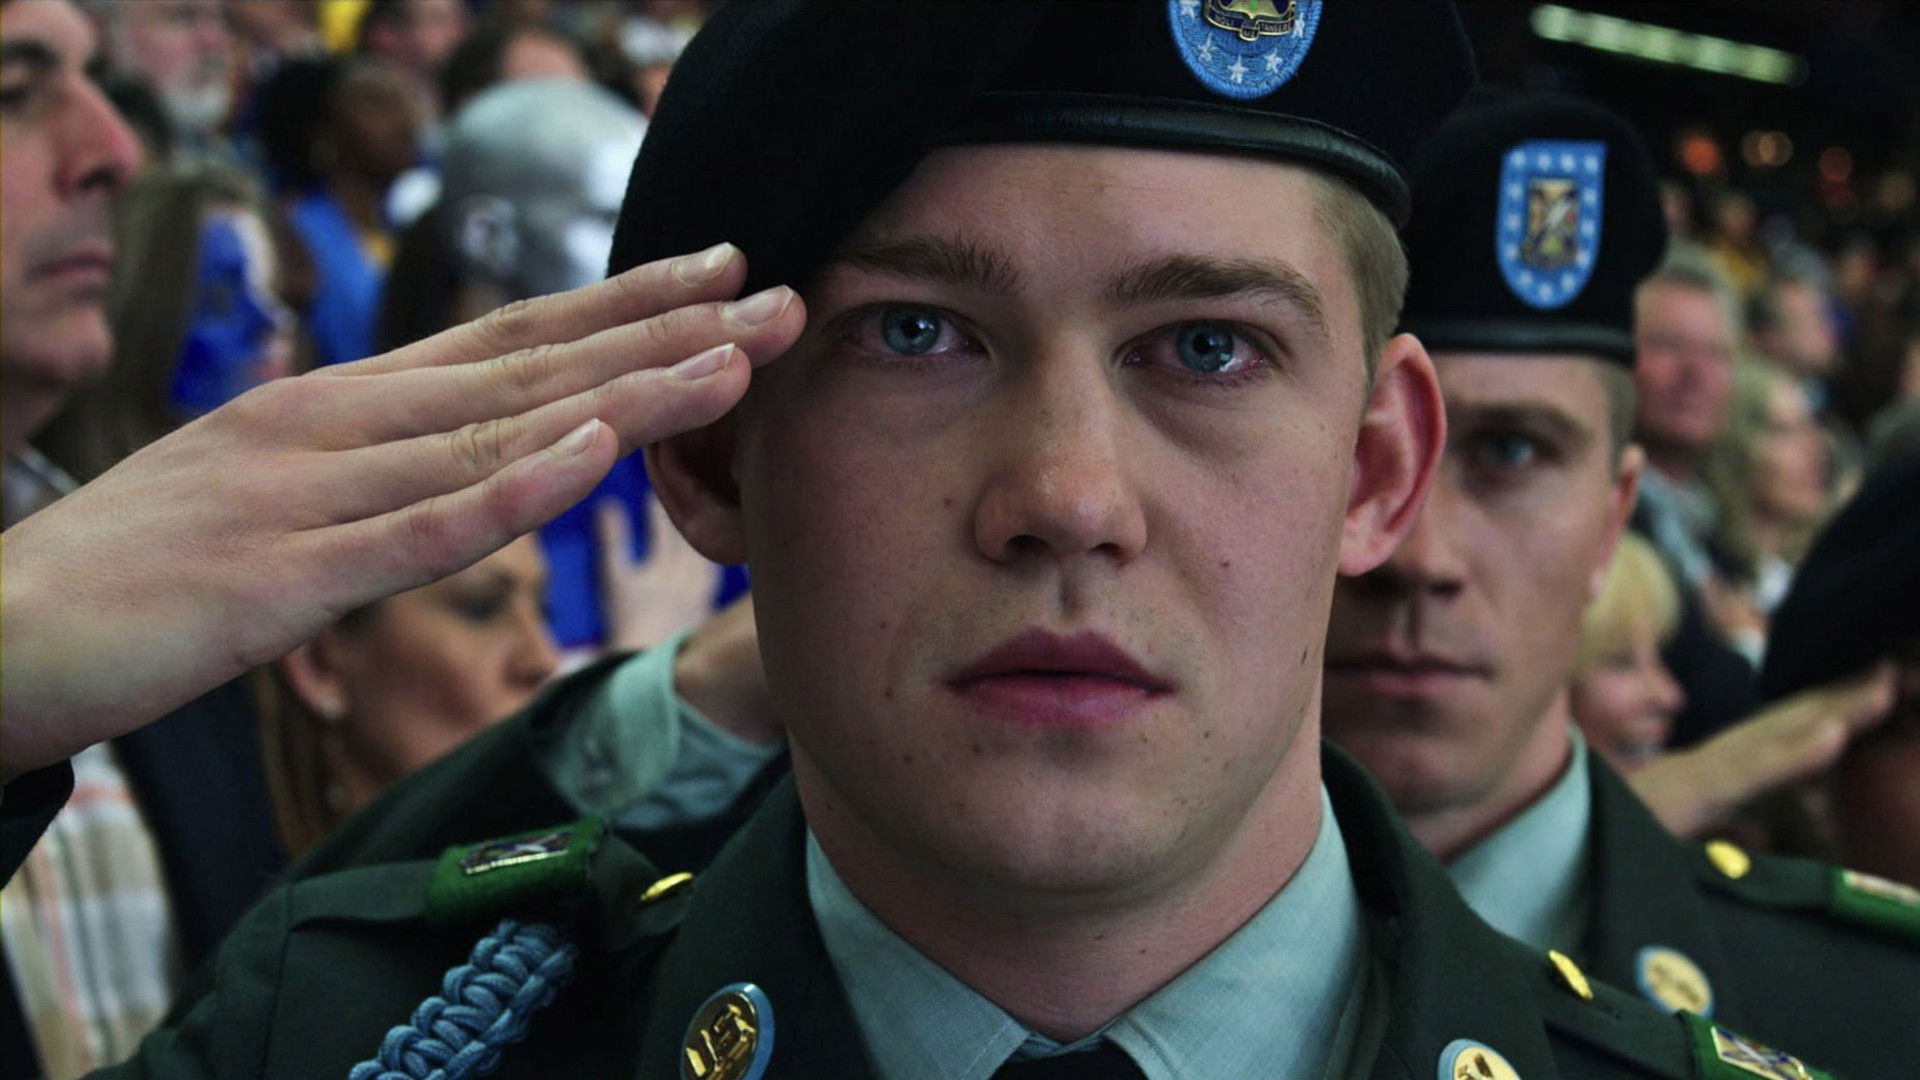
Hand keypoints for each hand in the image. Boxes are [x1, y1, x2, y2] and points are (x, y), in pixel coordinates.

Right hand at [0, 244, 805, 779]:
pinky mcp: (275, 578)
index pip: (506, 341)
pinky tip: (591, 452)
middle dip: (662, 333)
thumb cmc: (141, 570)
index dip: (619, 306)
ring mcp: (307, 495)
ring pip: (497, 435)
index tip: (717, 277)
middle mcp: (334, 426)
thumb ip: (376, 475)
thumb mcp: (273, 498)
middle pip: (528, 369)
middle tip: (778, 299)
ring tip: (733, 362)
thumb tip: (478, 456)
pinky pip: (414, 531)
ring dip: (624, 396)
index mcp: (337, 406)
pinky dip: (510, 489)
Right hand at [1629, 663, 1895, 837]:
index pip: (1778, 735)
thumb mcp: (1676, 834)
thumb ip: (1718, 829)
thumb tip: (1755, 836)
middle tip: (1892, 667)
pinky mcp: (1698, 794)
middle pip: (1787, 724)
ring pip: (1781, 738)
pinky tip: (1835, 737)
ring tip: (1883, 689)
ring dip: (1835, 712)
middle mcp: (1714, 760)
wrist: (1563, 838)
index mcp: (1714, 769)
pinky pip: (1754, 774)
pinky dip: (1796, 755)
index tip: (1870, 686)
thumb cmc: (1615, 835)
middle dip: (1841, 698)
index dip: (1824, 709)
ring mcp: (1707, 773)